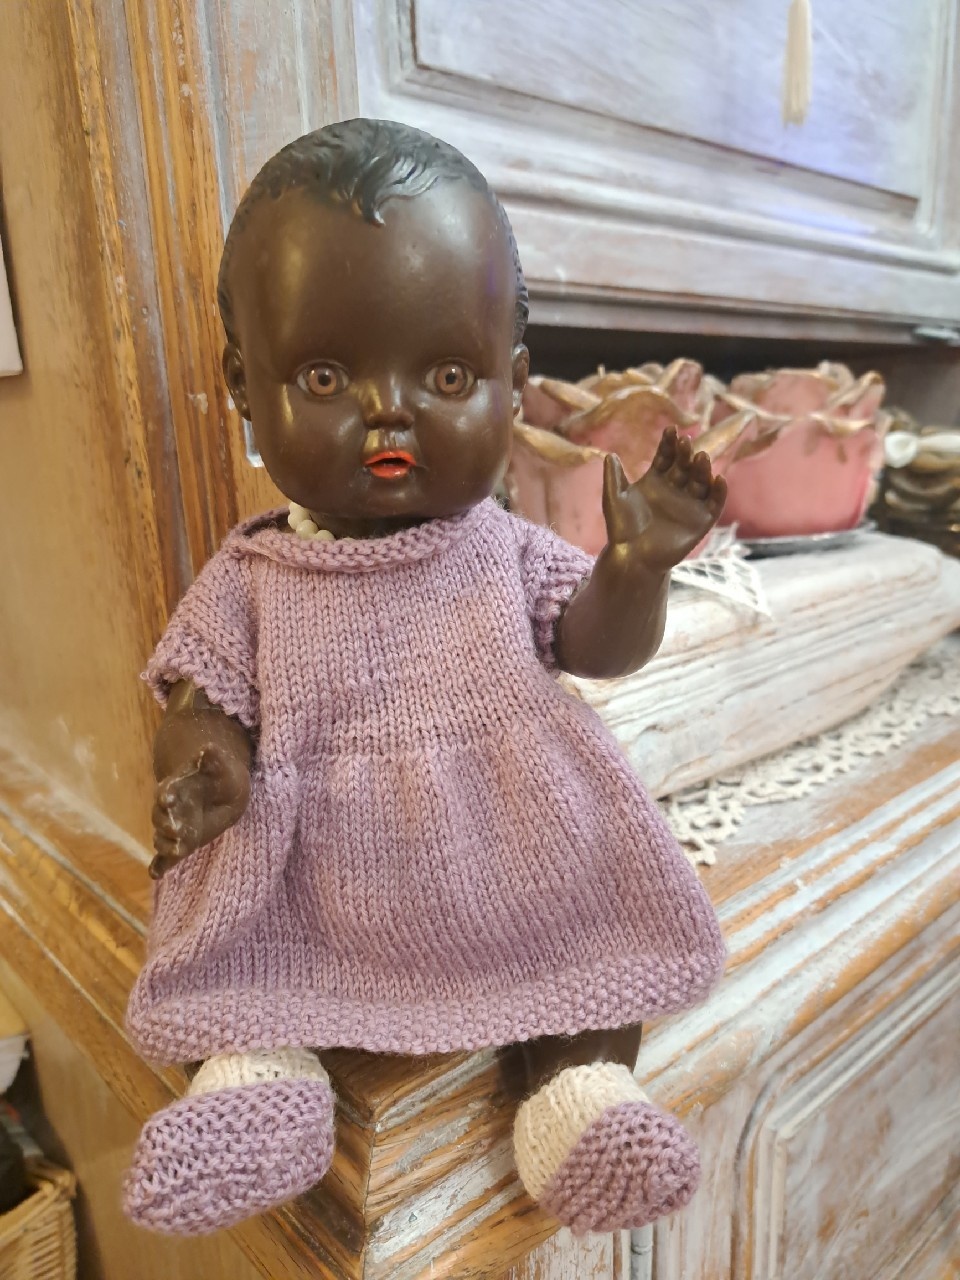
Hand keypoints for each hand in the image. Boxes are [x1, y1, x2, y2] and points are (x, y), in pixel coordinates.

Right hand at [150, 740, 250, 879]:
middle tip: (176, 831)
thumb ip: (212, 759)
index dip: (167, 795)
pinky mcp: (180, 843)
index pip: (167, 792)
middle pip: (162, 818)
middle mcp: (169, 809)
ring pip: (163, 838)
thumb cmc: (218, 776)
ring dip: (167, 845)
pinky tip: (155, 874)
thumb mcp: (218, 766)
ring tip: (176, 851)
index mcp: (174, 788)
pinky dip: (159, 866)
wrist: (222, 794)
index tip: (168, 798)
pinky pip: (165, 857)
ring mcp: (173, 827)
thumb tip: (209, 748)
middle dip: (167, 825)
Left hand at [602, 426, 726, 571]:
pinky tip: (718, 479)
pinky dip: (719, 492)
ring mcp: (689, 504)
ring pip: (700, 481)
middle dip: (685, 453)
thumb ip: (613, 477)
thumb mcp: (614, 499)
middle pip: (684, 465)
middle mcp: (675, 488)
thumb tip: (609, 455)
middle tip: (685, 442)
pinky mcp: (701, 521)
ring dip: (703, 468)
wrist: (632, 556)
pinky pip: (714, 503)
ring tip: (701, 457)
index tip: (671, 430)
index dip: (669, 443)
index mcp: (656, 480)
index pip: (666, 456)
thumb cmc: (621, 529)